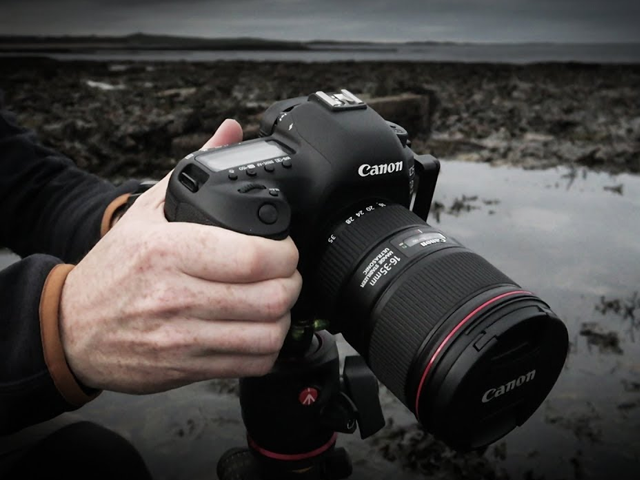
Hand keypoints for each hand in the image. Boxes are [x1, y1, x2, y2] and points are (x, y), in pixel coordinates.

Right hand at [59, 120, 301, 393]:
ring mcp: (181, 337)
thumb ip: (195, 167)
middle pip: (270, 297)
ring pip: (266, 335)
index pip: (253, 256)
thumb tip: (231, 130)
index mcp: (169, 250)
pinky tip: (258, 331)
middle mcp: (175, 296)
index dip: (285, 253)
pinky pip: (249, 364)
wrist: (71, 326)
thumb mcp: (148, 210)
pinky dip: (267, 349)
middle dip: (291, 283)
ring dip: (283, 317)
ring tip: (275, 302)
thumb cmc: (114, 267)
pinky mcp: (185, 367)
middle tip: (286, 275)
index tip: (284, 249)